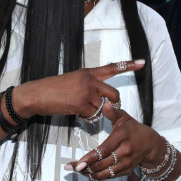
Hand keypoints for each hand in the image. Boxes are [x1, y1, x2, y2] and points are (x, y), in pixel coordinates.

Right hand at [12, 60, 144, 119]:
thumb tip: (99, 98)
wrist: (37, 94)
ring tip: (77, 107)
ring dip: (92, 112)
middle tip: (103, 108)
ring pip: (101, 107)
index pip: (112, 67)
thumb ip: (88, 85)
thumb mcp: (72, 80)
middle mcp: (89, 80)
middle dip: (112, 104)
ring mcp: (86, 92)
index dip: (129, 65)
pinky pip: (92, 115)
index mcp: (88, 72)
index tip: (143, 63)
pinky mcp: (81, 104)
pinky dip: (85, 117)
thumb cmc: (53, 89)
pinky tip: (74, 112)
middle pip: (114, 94)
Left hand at [65, 104, 167, 180]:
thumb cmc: (134, 129)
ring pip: (104, 173)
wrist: (151, 145)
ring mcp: (125, 163)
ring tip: (77, 170)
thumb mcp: (124, 118)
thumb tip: (105, 104)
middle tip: (71, 167)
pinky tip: (88, 173)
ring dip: (89, 173)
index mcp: (121, 138)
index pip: (104, 150)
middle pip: (102, 164)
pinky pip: (109, 176)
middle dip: (85, 167)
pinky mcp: (126, 171)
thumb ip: (112, 112)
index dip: (90, 158)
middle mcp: (124, 152)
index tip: (78, 163)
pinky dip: (97, 176)